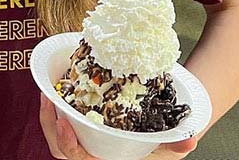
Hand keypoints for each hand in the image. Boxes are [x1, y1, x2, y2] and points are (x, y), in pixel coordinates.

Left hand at [40, 94, 197, 158]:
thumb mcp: (167, 145)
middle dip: (49, 125)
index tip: (63, 122)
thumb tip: (191, 139)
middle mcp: (89, 153)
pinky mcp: (79, 125)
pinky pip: (59, 119)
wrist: (157, 135)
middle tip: (48, 100)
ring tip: (47, 92)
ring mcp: (82, 139)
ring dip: (47, 114)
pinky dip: (55, 105)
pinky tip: (54, 86)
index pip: (77, 157)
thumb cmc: (158, 143)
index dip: (67, 142)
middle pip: (59, 148)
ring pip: (55, 134)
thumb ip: (175, 143)